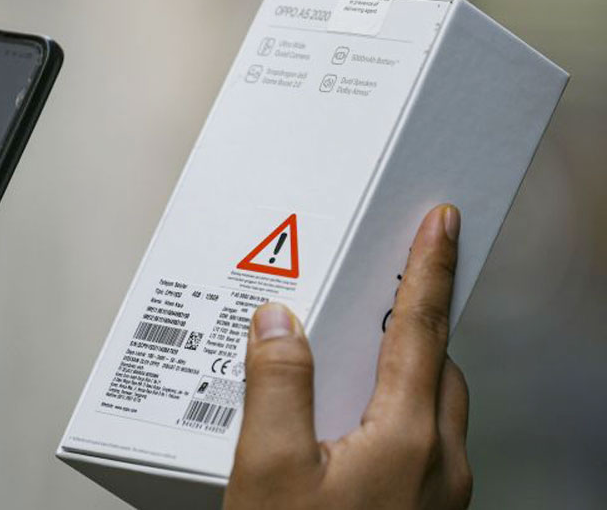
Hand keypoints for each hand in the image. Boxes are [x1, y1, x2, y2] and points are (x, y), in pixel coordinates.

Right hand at [225, 205, 470, 508]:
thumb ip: (276, 385)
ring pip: (437, 408)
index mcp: (407, 439)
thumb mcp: (268, 471)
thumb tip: (278, 323)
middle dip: (416, 321)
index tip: (440, 225)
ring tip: (354, 359)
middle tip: (384, 288)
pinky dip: (399, 414)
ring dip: (408, 371)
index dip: (428, 268)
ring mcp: (439, 498)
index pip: (420, 328)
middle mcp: (439, 466)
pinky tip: (352, 428)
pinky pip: (426, 443)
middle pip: (439, 367)